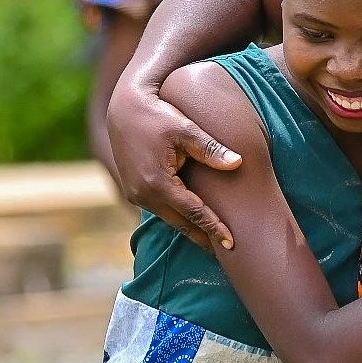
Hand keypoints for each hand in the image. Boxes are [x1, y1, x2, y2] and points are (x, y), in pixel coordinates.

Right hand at [106, 79, 242, 249]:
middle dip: (204, 238)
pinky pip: (161, 210)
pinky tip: (193, 224)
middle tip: (228, 254)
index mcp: (157, 183)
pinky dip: (178, 218)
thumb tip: (238, 163)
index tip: (232, 244)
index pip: (194, 213)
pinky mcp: (133, 191)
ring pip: (170, 219)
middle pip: (181, 224)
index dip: (214, 228)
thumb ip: (211, 149)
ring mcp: (136, 195)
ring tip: (214, 244)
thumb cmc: (158, 115)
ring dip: (191, 230)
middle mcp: (143, 195)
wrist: (124, 108)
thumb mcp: (185, 129)